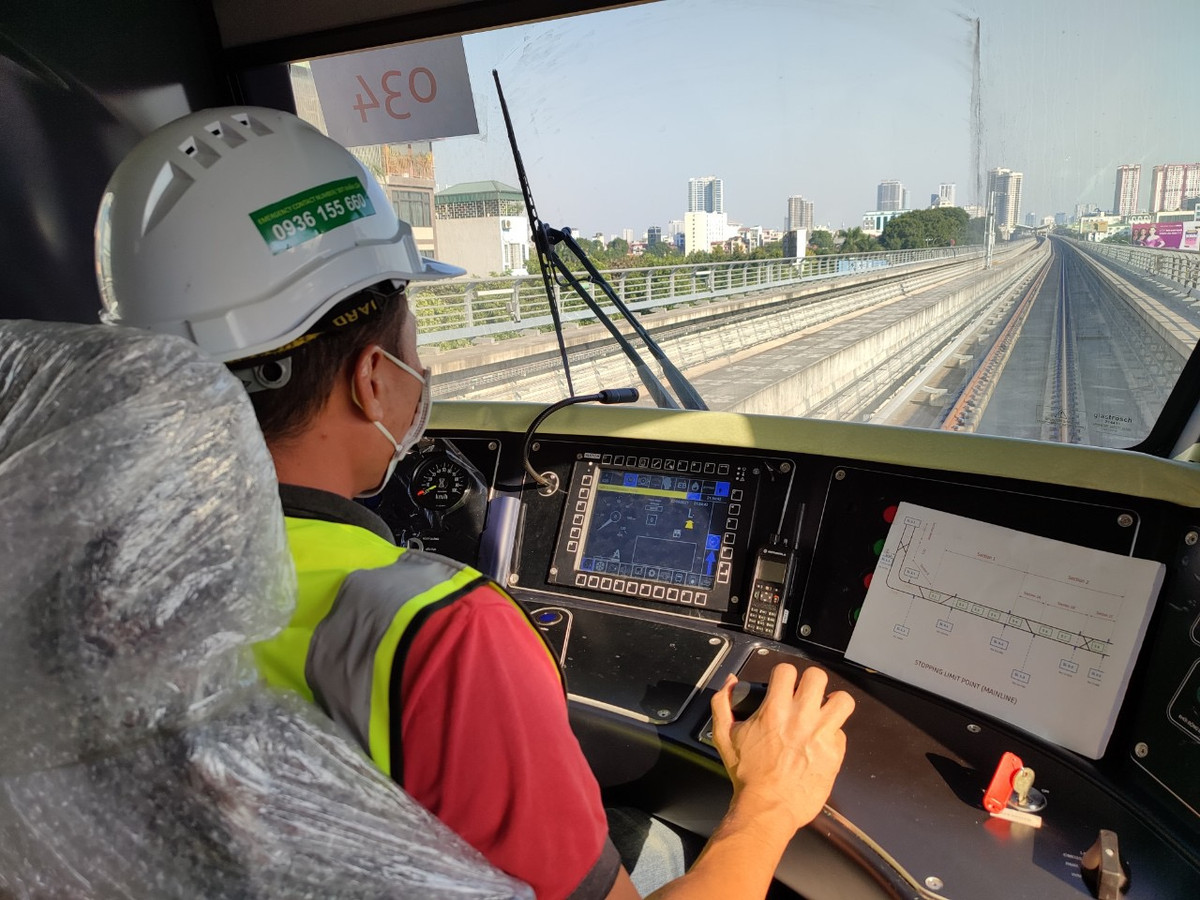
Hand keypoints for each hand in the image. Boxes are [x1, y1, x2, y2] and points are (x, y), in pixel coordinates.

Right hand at [710, 664, 853, 832]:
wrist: (768, 807)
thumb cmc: (748, 776)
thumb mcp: (724, 736)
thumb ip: (722, 704)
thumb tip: (729, 682)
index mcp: (774, 710)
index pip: (787, 670)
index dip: (784, 675)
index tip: (784, 685)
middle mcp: (801, 717)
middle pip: (818, 677)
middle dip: (811, 682)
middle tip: (806, 695)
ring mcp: (821, 735)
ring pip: (843, 701)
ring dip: (834, 704)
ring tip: (825, 711)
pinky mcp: (834, 754)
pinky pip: (842, 733)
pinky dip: (833, 735)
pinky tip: (821, 742)